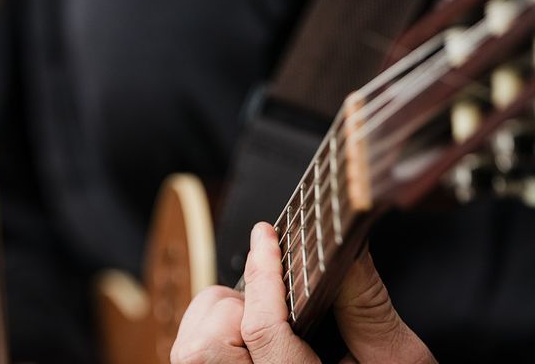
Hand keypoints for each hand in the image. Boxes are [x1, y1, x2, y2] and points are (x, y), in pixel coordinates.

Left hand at [171, 222, 435, 362]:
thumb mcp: (396, 360)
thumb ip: (367, 307)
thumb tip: (343, 248)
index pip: (264, 331)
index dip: (263, 274)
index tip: (265, 234)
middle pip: (206, 345)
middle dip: (235, 308)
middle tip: (272, 308)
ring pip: (191, 350)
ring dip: (221, 322)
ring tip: (260, 328)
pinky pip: (191, 357)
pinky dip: (211, 336)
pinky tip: (245, 341)